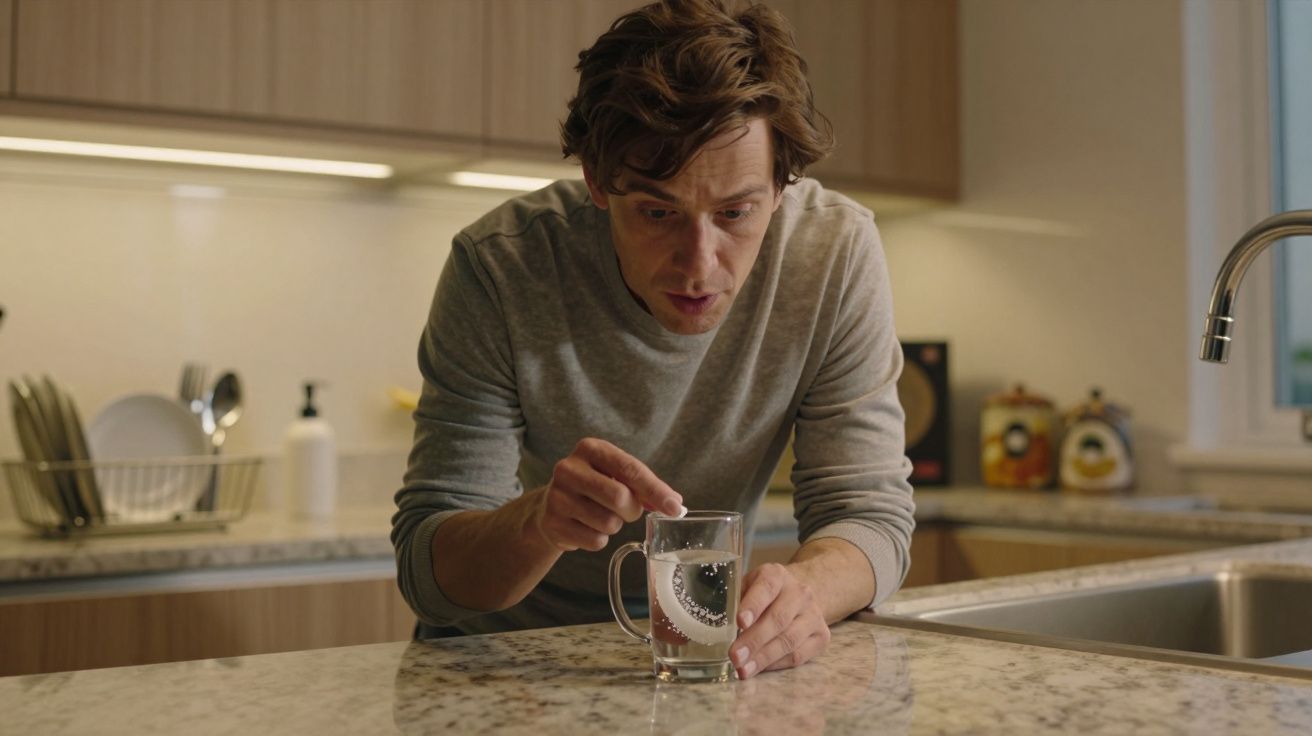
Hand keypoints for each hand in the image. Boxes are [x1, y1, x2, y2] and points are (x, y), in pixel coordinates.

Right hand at [532, 437, 684, 551]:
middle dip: (632, 510)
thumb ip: (644, 486)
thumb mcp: (615, 475)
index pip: (630, 469)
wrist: (550, 506)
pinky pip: (595, 541)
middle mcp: (569, 469)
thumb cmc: (593, 488)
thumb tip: (675, 504)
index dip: (656, 490)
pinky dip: (600, 539)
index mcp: (589, 449)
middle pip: (619, 497)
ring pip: (608, 523)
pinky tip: (587, 528)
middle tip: (628, 511)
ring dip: (615, 525)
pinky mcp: (552, 524)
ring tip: (601, 516)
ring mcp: (557, 497)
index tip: (675, 507)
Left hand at [730, 563, 830, 678]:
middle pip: (778, 619)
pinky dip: (776, 665)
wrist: (797, 597)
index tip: (739, 622)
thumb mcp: (747, 587)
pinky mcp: (821, 636)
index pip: (766, 588)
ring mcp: (814, 614)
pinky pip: (798, 656)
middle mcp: (800, 592)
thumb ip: (734, 601)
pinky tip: (759, 668)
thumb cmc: (762, 595)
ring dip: (763, 658)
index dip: (753, 605)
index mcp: (776, 575)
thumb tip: (715, 627)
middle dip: (754, 641)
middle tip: (734, 657)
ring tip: (743, 670)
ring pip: (789, 640)